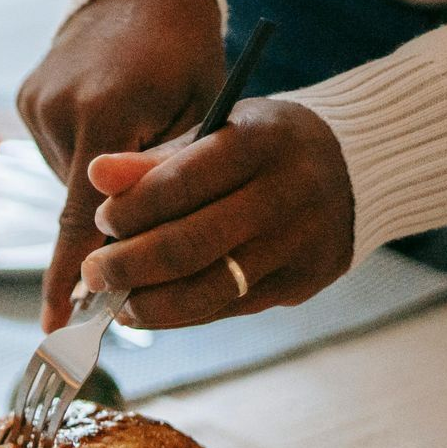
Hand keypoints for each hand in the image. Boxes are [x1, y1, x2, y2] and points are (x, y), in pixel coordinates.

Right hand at [17, 0, 224, 329]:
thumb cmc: (186, 56)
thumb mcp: (196, 118)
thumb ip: (170, 185)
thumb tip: (143, 263)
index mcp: (107, 113)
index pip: (85, 217)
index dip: (73, 276)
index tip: (58, 324)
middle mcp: (60, 108)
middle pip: (77, 203)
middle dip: (103, 228)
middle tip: (126, 243)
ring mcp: (37, 102)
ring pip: (67, 179)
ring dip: (98, 187)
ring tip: (134, 145)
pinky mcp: (26, 96)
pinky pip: (56, 151)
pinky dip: (83, 156)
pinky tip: (110, 125)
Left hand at [79, 97, 354, 328]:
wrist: (354, 165)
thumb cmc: (262, 146)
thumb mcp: (216, 133)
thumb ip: (155, 159)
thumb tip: (96, 175)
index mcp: (261, 141)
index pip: (180, 183)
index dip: (131, 209)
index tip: (100, 220)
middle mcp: (287, 193)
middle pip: (190, 245)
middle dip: (129, 265)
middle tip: (93, 272)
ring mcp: (300, 244)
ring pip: (209, 288)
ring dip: (149, 303)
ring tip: (115, 300)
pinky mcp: (303, 282)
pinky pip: (228, 307)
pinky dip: (180, 314)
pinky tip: (148, 308)